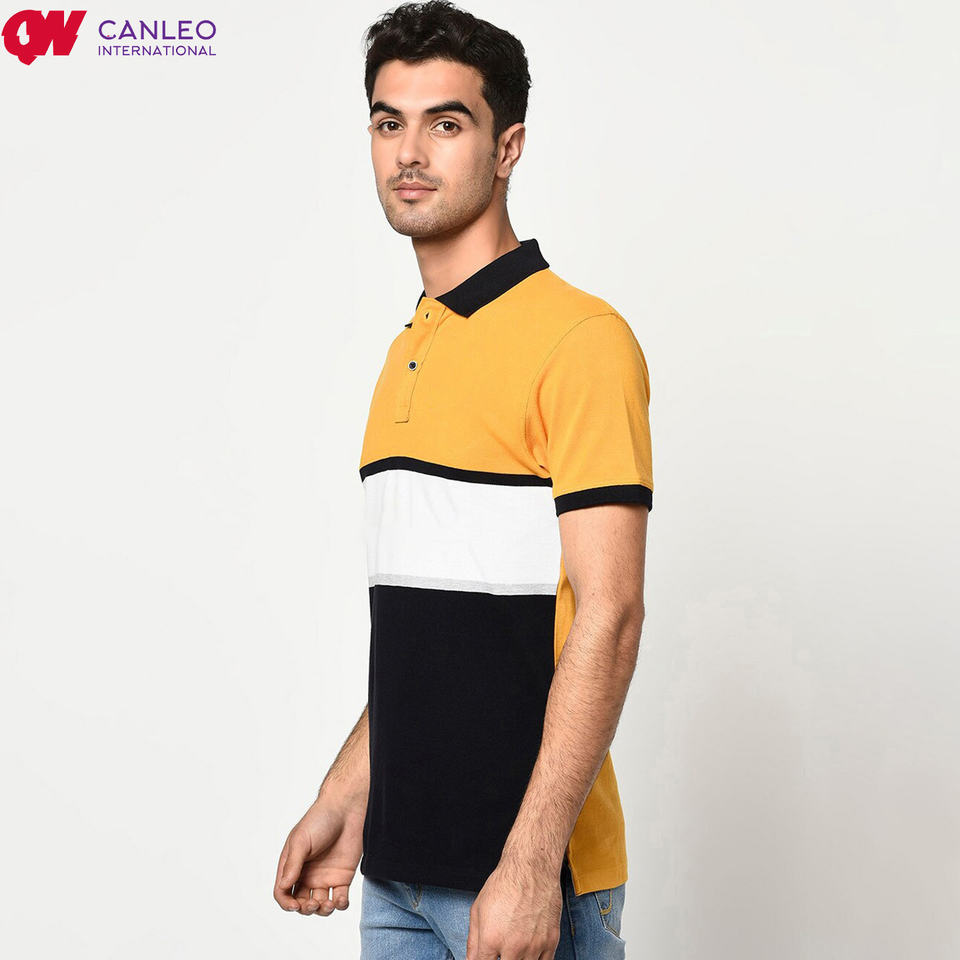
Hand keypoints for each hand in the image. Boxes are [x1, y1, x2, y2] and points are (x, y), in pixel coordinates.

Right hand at [273, 795, 364, 916]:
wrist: (347, 808)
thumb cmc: (320, 819)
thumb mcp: (301, 841)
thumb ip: (293, 864)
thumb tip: (284, 887)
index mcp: (292, 865)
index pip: (283, 892)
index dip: (286, 903)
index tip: (295, 906)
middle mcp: (307, 874)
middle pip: (301, 903)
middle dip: (305, 909)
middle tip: (313, 904)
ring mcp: (325, 876)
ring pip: (320, 905)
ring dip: (322, 911)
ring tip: (328, 904)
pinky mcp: (343, 877)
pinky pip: (340, 898)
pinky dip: (339, 905)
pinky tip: (340, 900)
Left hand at [466, 858, 561, 959]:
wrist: (531, 868)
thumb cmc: (504, 884)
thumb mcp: (478, 909)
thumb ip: (473, 941)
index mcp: (491, 939)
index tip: (489, 957)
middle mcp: (513, 947)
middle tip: (502, 951)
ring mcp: (534, 946)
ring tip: (514, 948)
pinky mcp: (551, 941)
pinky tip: (529, 952)